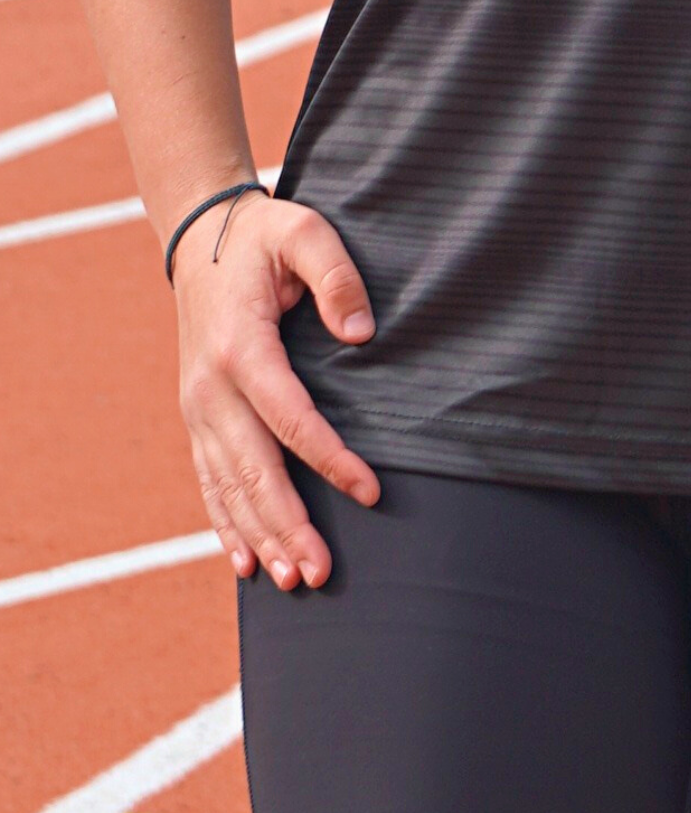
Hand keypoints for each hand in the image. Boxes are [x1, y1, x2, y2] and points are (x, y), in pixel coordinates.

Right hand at [173, 188, 379, 589]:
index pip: (290, 417)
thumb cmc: (263, 236)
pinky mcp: (198, 418)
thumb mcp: (305, 231)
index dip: (330, 459)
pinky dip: (226, 524)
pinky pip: (209, 481)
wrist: (202, 238)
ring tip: (293, 581)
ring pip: (228, 486)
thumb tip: (361, 334)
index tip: (370, 492)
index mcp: (241, 348)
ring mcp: (197, 408)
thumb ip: (336, 274)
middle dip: (287, 525)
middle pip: (252, 469)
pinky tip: (245, 563)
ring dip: (259, 536)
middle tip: (323, 572)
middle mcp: (209, 389)